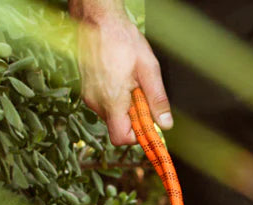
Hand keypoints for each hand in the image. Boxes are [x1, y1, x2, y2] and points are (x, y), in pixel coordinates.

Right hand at [70, 0, 171, 144]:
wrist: (97, 19)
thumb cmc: (121, 38)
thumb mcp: (148, 69)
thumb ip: (157, 100)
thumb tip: (165, 124)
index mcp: (111, 100)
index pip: (121, 138)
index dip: (137, 135)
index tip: (148, 122)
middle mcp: (97, 102)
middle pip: (118, 127)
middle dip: (134, 117)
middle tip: (141, 94)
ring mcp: (90, 96)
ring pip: (112, 115)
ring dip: (125, 106)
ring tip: (130, 82)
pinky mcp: (88, 90)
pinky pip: (105, 104)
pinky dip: (116, 98)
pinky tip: (121, 78)